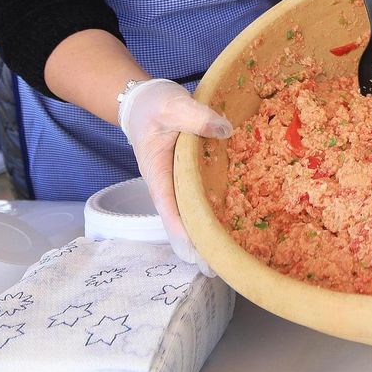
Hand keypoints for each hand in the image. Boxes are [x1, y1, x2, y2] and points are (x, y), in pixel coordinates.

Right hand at [118, 78, 231, 274]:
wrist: (142, 102)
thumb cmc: (154, 105)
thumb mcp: (173, 104)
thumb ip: (196, 116)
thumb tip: (225, 130)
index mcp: (159, 173)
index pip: (170, 210)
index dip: (184, 233)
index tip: (199, 254)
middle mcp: (167, 185)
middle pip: (181, 222)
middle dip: (198, 246)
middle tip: (219, 270)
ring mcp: (176, 184)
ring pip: (190, 215)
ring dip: (205, 235)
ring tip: (227, 259)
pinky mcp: (187, 178)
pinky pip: (199, 200)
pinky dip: (211, 215)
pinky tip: (230, 226)